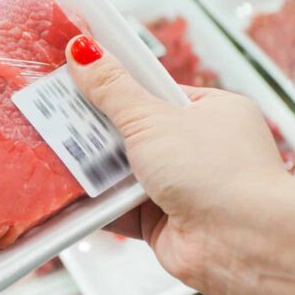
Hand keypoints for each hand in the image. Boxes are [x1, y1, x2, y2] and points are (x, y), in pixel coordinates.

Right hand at [66, 35, 293, 294]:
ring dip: (94, 169)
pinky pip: (119, 209)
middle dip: (97, 132)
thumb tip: (82, 51)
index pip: (155, 93)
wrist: (242, 242)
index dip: (116, 88)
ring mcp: (182, 189)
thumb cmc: (214, 170)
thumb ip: (112, 89)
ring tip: (52, 153)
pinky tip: (65, 195)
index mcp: (212, 113)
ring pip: (123, 173)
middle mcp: (200, 151)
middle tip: (54, 117)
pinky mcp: (163, 224)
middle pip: (134, 133)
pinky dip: (96, 206)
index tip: (77, 81)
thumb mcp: (153, 119)